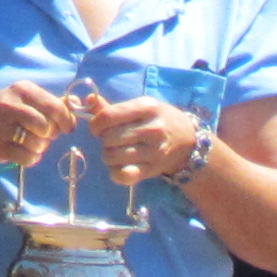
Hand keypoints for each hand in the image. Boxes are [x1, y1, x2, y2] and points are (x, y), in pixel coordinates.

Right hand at [0, 83, 83, 168]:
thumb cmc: (3, 111)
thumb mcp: (24, 99)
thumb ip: (51, 102)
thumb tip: (79, 103)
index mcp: (22, 90)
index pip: (55, 107)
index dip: (66, 121)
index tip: (66, 128)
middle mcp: (11, 105)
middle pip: (47, 127)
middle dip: (50, 135)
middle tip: (42, 135)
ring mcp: (2, 126)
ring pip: (39, 144)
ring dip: (39, 147)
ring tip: (29, 142)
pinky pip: (28, 158)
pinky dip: (31, 158)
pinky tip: (23, 151)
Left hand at [82, 91, 208, 188]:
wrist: (188, 141)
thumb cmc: (158, 120)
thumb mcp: (141, 107)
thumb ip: (112, 108)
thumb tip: (87, 101)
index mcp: (146, 107)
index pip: (108, 117)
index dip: (96, 124)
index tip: (98, 128)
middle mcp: (151, 128)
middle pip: (108, 138)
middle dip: (104, 140)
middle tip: (113, 140)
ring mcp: (154, 151)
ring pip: (112, 157)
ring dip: (108, 155)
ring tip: (118, 151)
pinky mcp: (153, 169)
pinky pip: (124, 175)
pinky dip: (116, 173)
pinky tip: (120, 167)